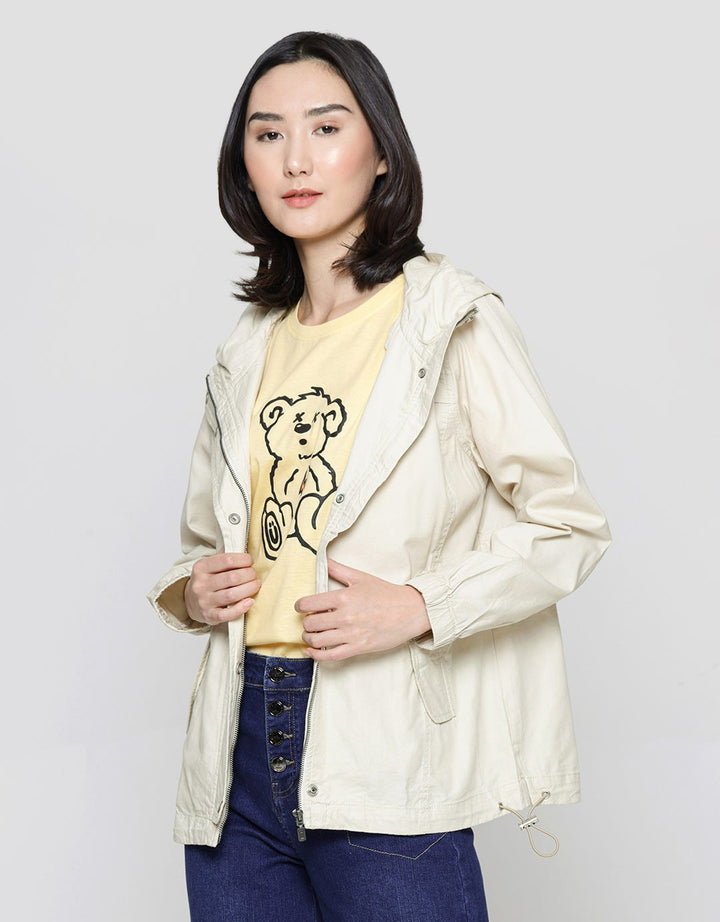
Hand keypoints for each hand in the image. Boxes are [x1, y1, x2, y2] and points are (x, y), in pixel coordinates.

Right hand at [185, 552, 260, 624]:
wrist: (190, 602)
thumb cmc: (207, 580)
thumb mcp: (209, 565)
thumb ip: (224, 557)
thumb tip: (244, 546)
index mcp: (201, 567)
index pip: (226, 560)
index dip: (243, 560)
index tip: (250, 561)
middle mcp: (201, 584)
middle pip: (232, 578)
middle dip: (248, 575)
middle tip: (254, 574)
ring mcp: (204, 601)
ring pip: (232, 595)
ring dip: (249, 589)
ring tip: (256, 585)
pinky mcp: (210, 616)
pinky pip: (228, 614)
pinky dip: (241, 608)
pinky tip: (250, 601)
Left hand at [296, 558, 431, 661]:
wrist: (411, 611)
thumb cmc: (386, 593)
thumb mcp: (361, 577)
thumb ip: (338, 569)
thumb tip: (322, 558)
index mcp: (344, 597)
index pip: (309, 603)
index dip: (300, 606)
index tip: (300, 607)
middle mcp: (345, 616)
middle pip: (310, 623)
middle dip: (306, 622)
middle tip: (309, 620)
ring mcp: (351, 634)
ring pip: (317, 640)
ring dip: (308, 638)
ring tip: (311, 634)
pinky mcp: (358, 648)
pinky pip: (330, 656)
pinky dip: (316, 655)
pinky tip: (312, 650)